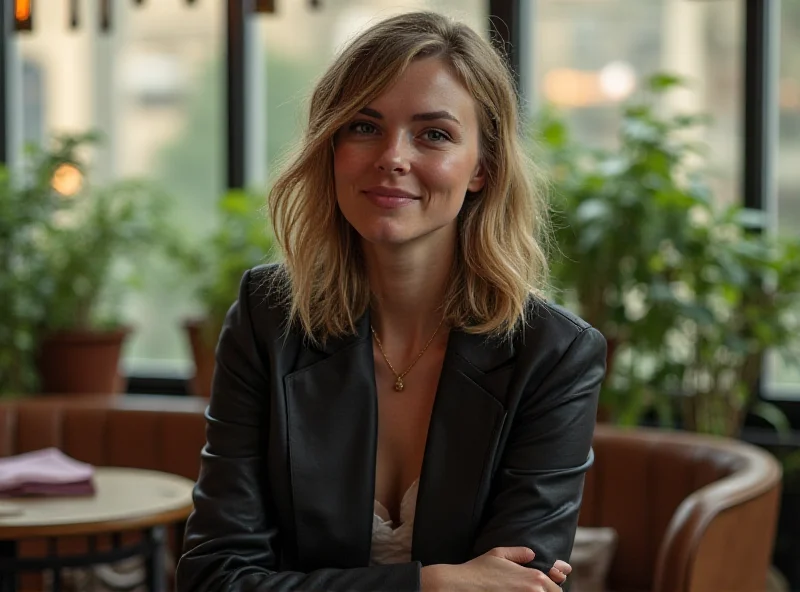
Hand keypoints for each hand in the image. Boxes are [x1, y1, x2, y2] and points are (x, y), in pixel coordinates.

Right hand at [420, 547, 570, 591]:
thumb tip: (532, 554)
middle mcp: (534, 591)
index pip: (556, 590)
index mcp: (535, 577)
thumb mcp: (498, 554)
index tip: (538, 589)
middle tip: (523, 590)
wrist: (461, 586)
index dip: (550, 590)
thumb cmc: (478, 570)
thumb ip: (519, 553)